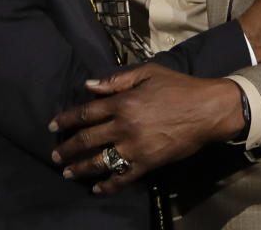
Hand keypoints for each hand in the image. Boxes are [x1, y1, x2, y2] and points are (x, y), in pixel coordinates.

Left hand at [49, 63, 243, 194]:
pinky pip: (122, 178)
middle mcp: (124, 126)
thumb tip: (90, 85)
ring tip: (68, 172)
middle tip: (55, 155)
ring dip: (80, 168)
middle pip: (87, 140)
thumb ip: (117, 80)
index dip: (66, 119)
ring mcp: (134, 147)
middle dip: (67, 148)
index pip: (86, 112)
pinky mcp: (147, 163)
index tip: (53, 126)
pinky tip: (97, 188)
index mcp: (123, 102)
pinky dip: (107, 185)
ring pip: (99, 161)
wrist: (207, 110)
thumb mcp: (149, 73)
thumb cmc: (179, 87)